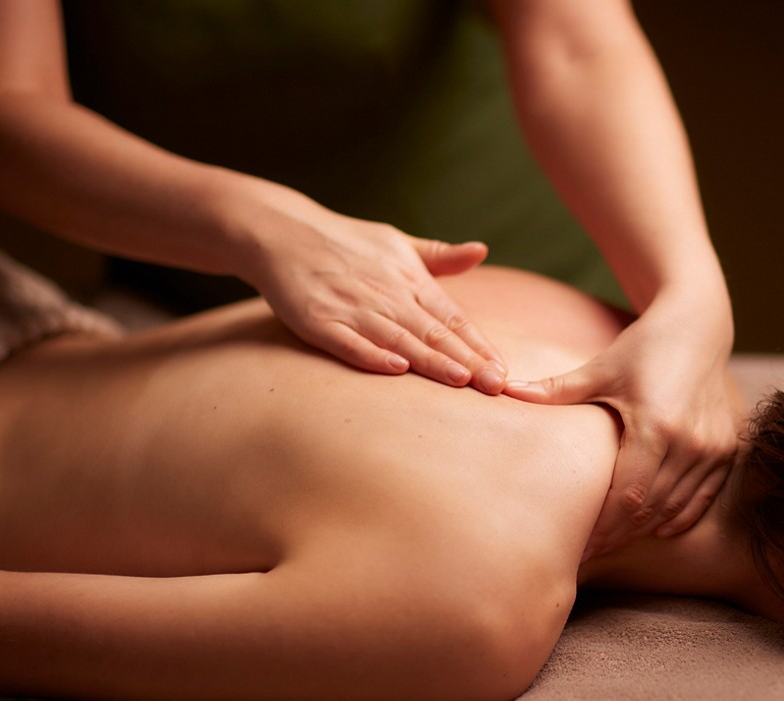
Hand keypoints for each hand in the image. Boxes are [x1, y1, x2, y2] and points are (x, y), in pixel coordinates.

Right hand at [239, 194, 507, 392]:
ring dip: (430, 361)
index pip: (452, 318)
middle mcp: (386, 294)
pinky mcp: (317, 320)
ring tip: (461, 380)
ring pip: (399, 339)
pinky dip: (371, 355)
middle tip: (495, 385)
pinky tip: (395, 370)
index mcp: (409, 279)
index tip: (502, 370)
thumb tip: (481, 250)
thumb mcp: (398, 242)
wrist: (281, 231)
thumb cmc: (347, 242)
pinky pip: (347, 342)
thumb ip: (440, 256)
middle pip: (433, 333)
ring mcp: (351, 308)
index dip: (478, 345)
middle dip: (466, 360)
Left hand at [505, 293, 739, 558]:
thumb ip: (555, 389)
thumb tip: (502, 389)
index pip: (627, 496)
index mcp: (656, 425)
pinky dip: (677, 517)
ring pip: (675, 509)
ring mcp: (713, 448)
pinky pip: (701, 498)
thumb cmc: (643, 346)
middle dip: (616, 535)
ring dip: (643, 529)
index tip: (577, 547)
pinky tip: (652, 527)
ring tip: (611, 543)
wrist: (699, 325)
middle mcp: (690, 442)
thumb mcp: (600, 368)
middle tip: (587, 554)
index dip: (602, 528)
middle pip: (650, 510)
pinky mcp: (726, 449)